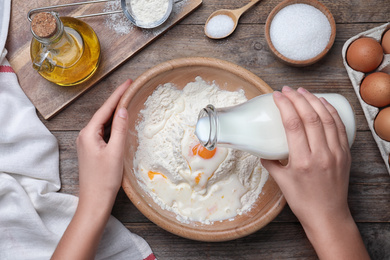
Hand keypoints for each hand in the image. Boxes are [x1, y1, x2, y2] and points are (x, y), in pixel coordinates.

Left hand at [77, 79, 131, 208]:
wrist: (94, 201)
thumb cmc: (105, 179)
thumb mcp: (115, 152)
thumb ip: (120, 129)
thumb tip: (123, 110)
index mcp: (88, 133)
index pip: (105, 109)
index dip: (118, 95)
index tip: (128, 82)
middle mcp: (85, 135)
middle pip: (103, 114)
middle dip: (117, 101)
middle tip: (131, 89)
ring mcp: (88, 143)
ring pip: (103, 123)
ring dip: (115, 113)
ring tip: (128, 101)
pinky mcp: (92, 150)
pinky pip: (104, 132)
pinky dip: (113, 125)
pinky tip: (121, 123)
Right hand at [261, 86, 368, 258]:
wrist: (327, 216)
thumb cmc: (302, 201)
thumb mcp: (281, 181)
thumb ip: (269, 162)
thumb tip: (261, 149)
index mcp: (302, 161)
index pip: (293, 124)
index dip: (285, 106)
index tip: (277, 96)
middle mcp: (321, 154)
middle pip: (310, 117)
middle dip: (298, 98)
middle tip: (287, 90)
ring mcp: (336, 153)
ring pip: (327, 118)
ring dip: (314, 100)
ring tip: (303, 91)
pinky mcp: (345, 153)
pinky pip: (339, 126)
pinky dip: (331, 111)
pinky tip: (323, 103)